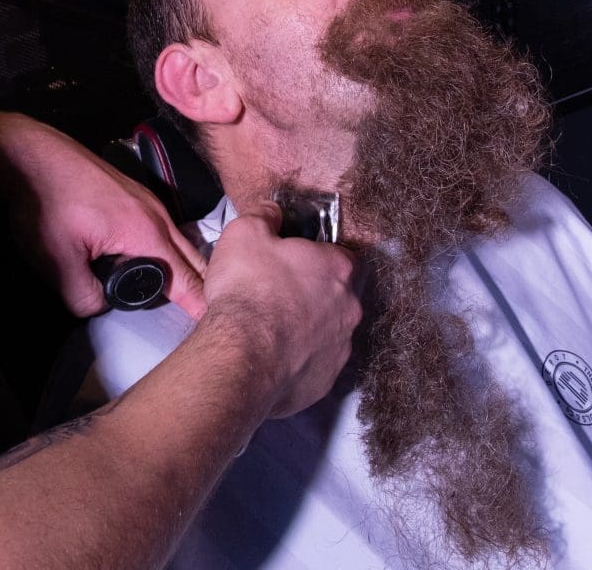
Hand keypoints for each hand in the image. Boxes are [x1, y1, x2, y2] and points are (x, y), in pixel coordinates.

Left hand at [0, 117, 206, 319]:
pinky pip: (166, 228)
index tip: (216, 325)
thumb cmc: (46, 205)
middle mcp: (156, 215)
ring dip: (189, 267)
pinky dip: (172, 250)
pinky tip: (160, 262)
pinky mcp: (135, 195)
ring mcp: (148, 201)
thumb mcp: (58, 262)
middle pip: (194, 258)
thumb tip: (101, 307)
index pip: (186, 278)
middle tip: (210, 318)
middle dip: (204, 288)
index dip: (200, 305)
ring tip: (190, 296)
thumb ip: (84, 297)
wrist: (33, 156)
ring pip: (181, 241)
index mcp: (145, 232)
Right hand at [203, 201, 360, 416]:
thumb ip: (265, 215)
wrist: (241, 355)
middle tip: (279, 294)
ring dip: (308, 327)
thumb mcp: (245, 233)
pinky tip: (273, 354)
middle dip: (313, 293)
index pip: (341, 255)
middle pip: (337, 294)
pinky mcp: (325, 380)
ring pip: (328, 331)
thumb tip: (271, 210)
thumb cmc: (248, 289)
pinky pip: (315, 363)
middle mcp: (349, 308)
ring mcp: (340, 347)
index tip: (294, 261)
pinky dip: (298, 359)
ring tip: (273, 327)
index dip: (316, 256)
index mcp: (338, 268)